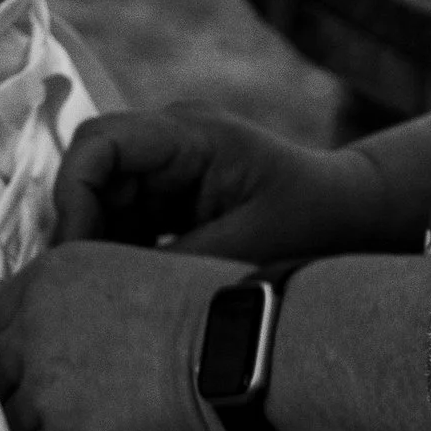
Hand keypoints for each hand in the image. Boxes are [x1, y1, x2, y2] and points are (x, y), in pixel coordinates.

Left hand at [0, 240, 243, 430]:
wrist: (249, 355)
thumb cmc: (214, 314)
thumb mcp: (126, 275)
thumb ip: (74, 306)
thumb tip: (50, 351)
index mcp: (46, 277)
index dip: (18, 362)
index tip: (40, 381)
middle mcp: (32, 327)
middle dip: (25, 402)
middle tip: (68, 419)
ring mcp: (44, 388)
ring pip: (10, 429)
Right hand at [54, 104, 387, 269]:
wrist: (357, 216)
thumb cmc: (315, 222)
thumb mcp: (247, 248)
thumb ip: (173, 264)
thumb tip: (105, 290)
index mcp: (190, 134)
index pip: (99, 142)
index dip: (73, 193)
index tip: (73, 252)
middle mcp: (171, 141)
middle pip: (93, 173)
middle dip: (80, 228)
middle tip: (79, 287)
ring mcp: (170, 168)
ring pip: (103, 201)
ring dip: (98, 246)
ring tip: (104, 297)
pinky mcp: (173, 198)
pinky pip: (125, 221)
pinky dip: (119, 256)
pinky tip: (127, 294)